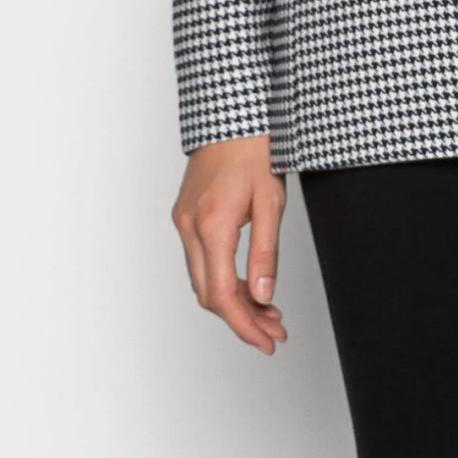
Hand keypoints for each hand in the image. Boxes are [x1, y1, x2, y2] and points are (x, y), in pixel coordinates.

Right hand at [172, 134, 289, 352]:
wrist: (230, 114)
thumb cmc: (254, 149)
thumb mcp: (271, 201)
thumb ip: (266, 253)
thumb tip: (265, 297)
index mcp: (212, 225)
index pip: (223, 295)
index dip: (245, 326)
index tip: (267, 342)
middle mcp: (190, 227)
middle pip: (209, 295)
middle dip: (242, 319)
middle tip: (274, 330)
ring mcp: (183, 221)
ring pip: (203, 280)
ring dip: (233, 301)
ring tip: (268, 310)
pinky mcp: (185, 216)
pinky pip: (200, 261)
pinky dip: (222, 279)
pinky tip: (248, 284)